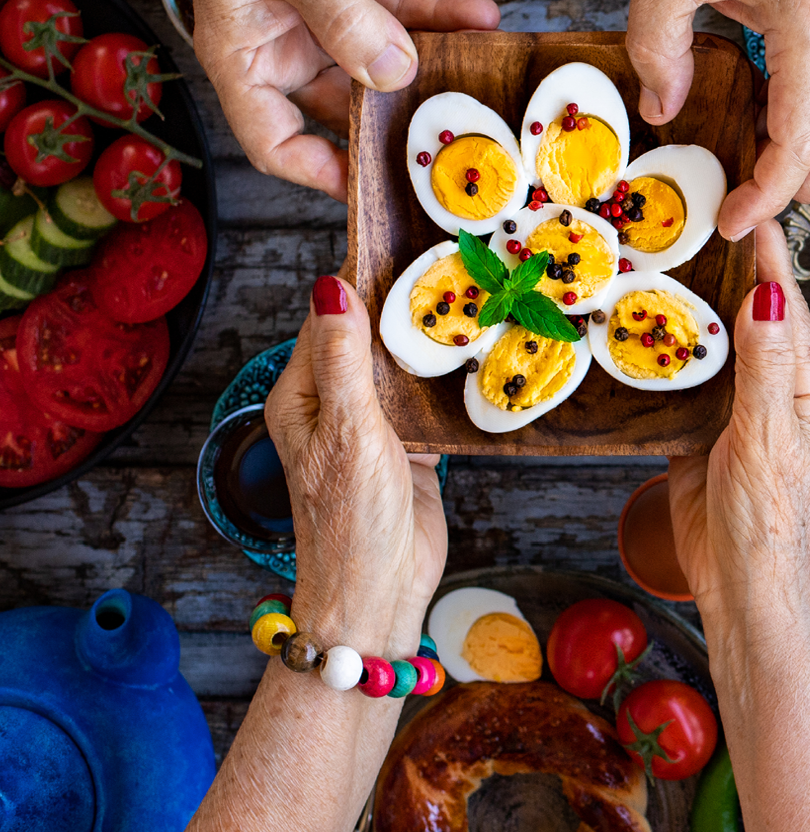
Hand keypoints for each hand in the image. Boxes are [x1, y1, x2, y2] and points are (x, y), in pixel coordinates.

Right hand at [169, 0, 499, 200]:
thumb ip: (347, 21)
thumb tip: (393, 74)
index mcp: (246, 56)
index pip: (275, 141)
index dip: (321, 173)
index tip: (373, 188)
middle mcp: (285, 46)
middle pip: (346, 106)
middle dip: (399, 113)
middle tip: (455, 127)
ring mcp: (322, 17)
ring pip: (387, 58)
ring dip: (435, 58)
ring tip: (483, 57)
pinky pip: (405, 14)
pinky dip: (439, 14)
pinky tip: (478, 14)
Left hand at [264, 274, 446, 656]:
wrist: (380, 592)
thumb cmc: (349, 518)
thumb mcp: (347, 429)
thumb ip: (342, 358)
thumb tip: (330, 284)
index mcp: (303, 395)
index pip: (328, 319)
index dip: (361, 279)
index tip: (400, 240)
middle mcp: (335, 405)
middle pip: (370, 338)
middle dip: (406, 306)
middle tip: (455, 264)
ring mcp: (375, 426)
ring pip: (404, 367)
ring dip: (433, 343)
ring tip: (477, 301)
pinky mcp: (412, 448)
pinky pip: (431, 401)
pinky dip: (453, 381)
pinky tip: (484, 358)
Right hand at [667, 219, 809, 626]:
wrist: (743, 590)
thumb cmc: (771, 522)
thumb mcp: (769, 435)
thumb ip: (766, 365)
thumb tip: (769, 296)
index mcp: (803, 387)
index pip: (786, 307)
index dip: (769, 259)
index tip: (752, 210)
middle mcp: (771, 392)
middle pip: (746, 319)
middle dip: (723, 273)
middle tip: (692, 223)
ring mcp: (733, 413)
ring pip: (709, 348)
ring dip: (685, 311)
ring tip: (654, 263)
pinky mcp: (696, 437)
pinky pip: (677, 386)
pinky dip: (657, 358)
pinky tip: (631, 336)